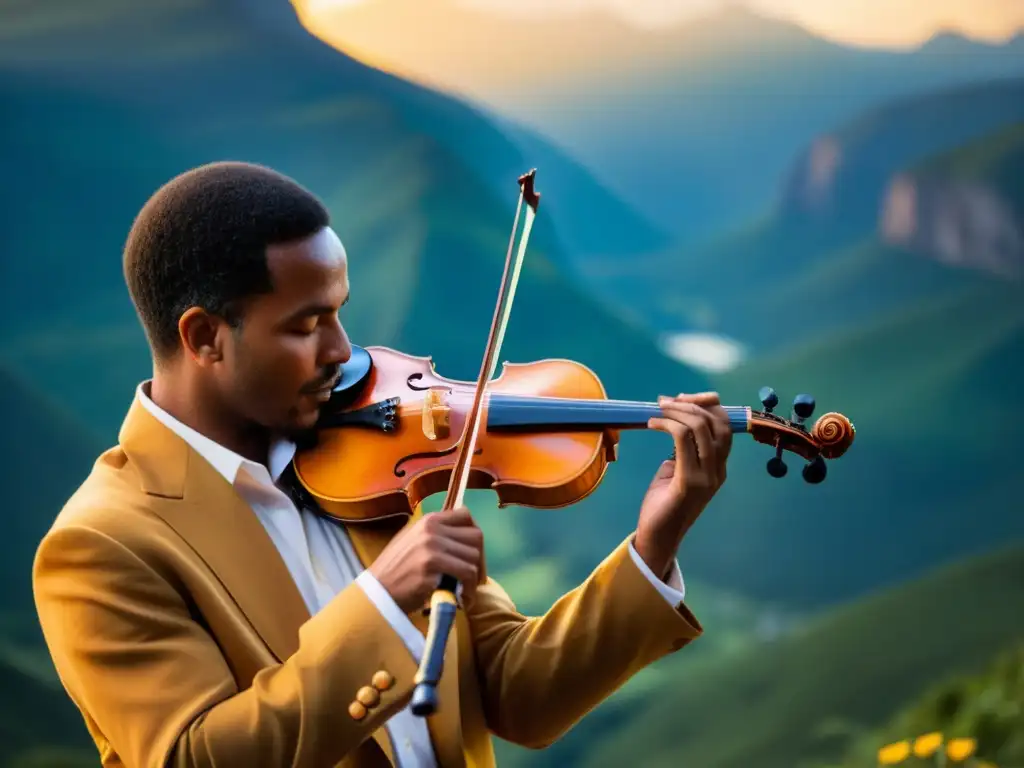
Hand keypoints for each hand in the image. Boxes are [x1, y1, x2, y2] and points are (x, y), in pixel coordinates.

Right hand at [369, 506, 485, 613]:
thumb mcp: (413, 540)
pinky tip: (462, 598)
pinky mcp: (432, 568)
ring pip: (473, 557)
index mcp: (428, 520)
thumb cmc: (395, 570)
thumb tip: (461, 535)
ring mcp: (432, 548)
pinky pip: (466, 575)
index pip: (465, 515)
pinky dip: (469, 589)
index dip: (473, 535)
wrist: (377, 592)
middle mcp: (432, 530)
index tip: (472, 553)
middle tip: (474, 577)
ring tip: (466, 591)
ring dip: (474, 578)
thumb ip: (435, 534)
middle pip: (475, 537)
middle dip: (479, 559)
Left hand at [635, 392, 732, 578]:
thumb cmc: (663, 503)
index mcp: (718, 467)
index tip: (682, 398)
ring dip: (678, 411)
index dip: (707, 405)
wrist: (657, 537)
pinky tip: (652, 423)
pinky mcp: (688, 481)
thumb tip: (675, 424)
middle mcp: (718, 471)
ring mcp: (706, 477)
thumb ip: (682, 450)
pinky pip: (682, 440)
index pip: (724, 426)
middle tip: (666, 400)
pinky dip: (667, 424)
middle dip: (693, 403)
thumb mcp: (675, 470)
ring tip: (658, 409)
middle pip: (717, 423)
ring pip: (701, 428)